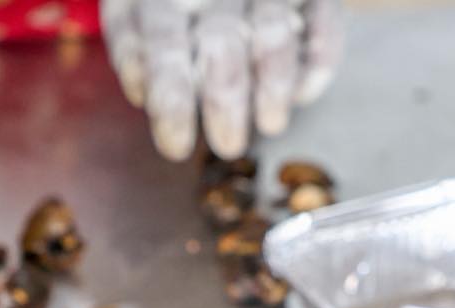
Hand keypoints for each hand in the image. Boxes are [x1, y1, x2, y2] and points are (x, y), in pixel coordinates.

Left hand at [102, 0, 343, 160]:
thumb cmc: (163, 5)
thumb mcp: (131, 16)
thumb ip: (134, 51)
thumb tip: (143, 91)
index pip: (163, 46)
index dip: (171, 99)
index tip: (176, 147)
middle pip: (222, 42)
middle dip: (226, 99)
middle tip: (229, 145)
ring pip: (273, 29)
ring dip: (274, 81)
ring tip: (271, 124)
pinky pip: (323, 15)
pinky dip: (321, 53)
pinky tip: (305, 94)